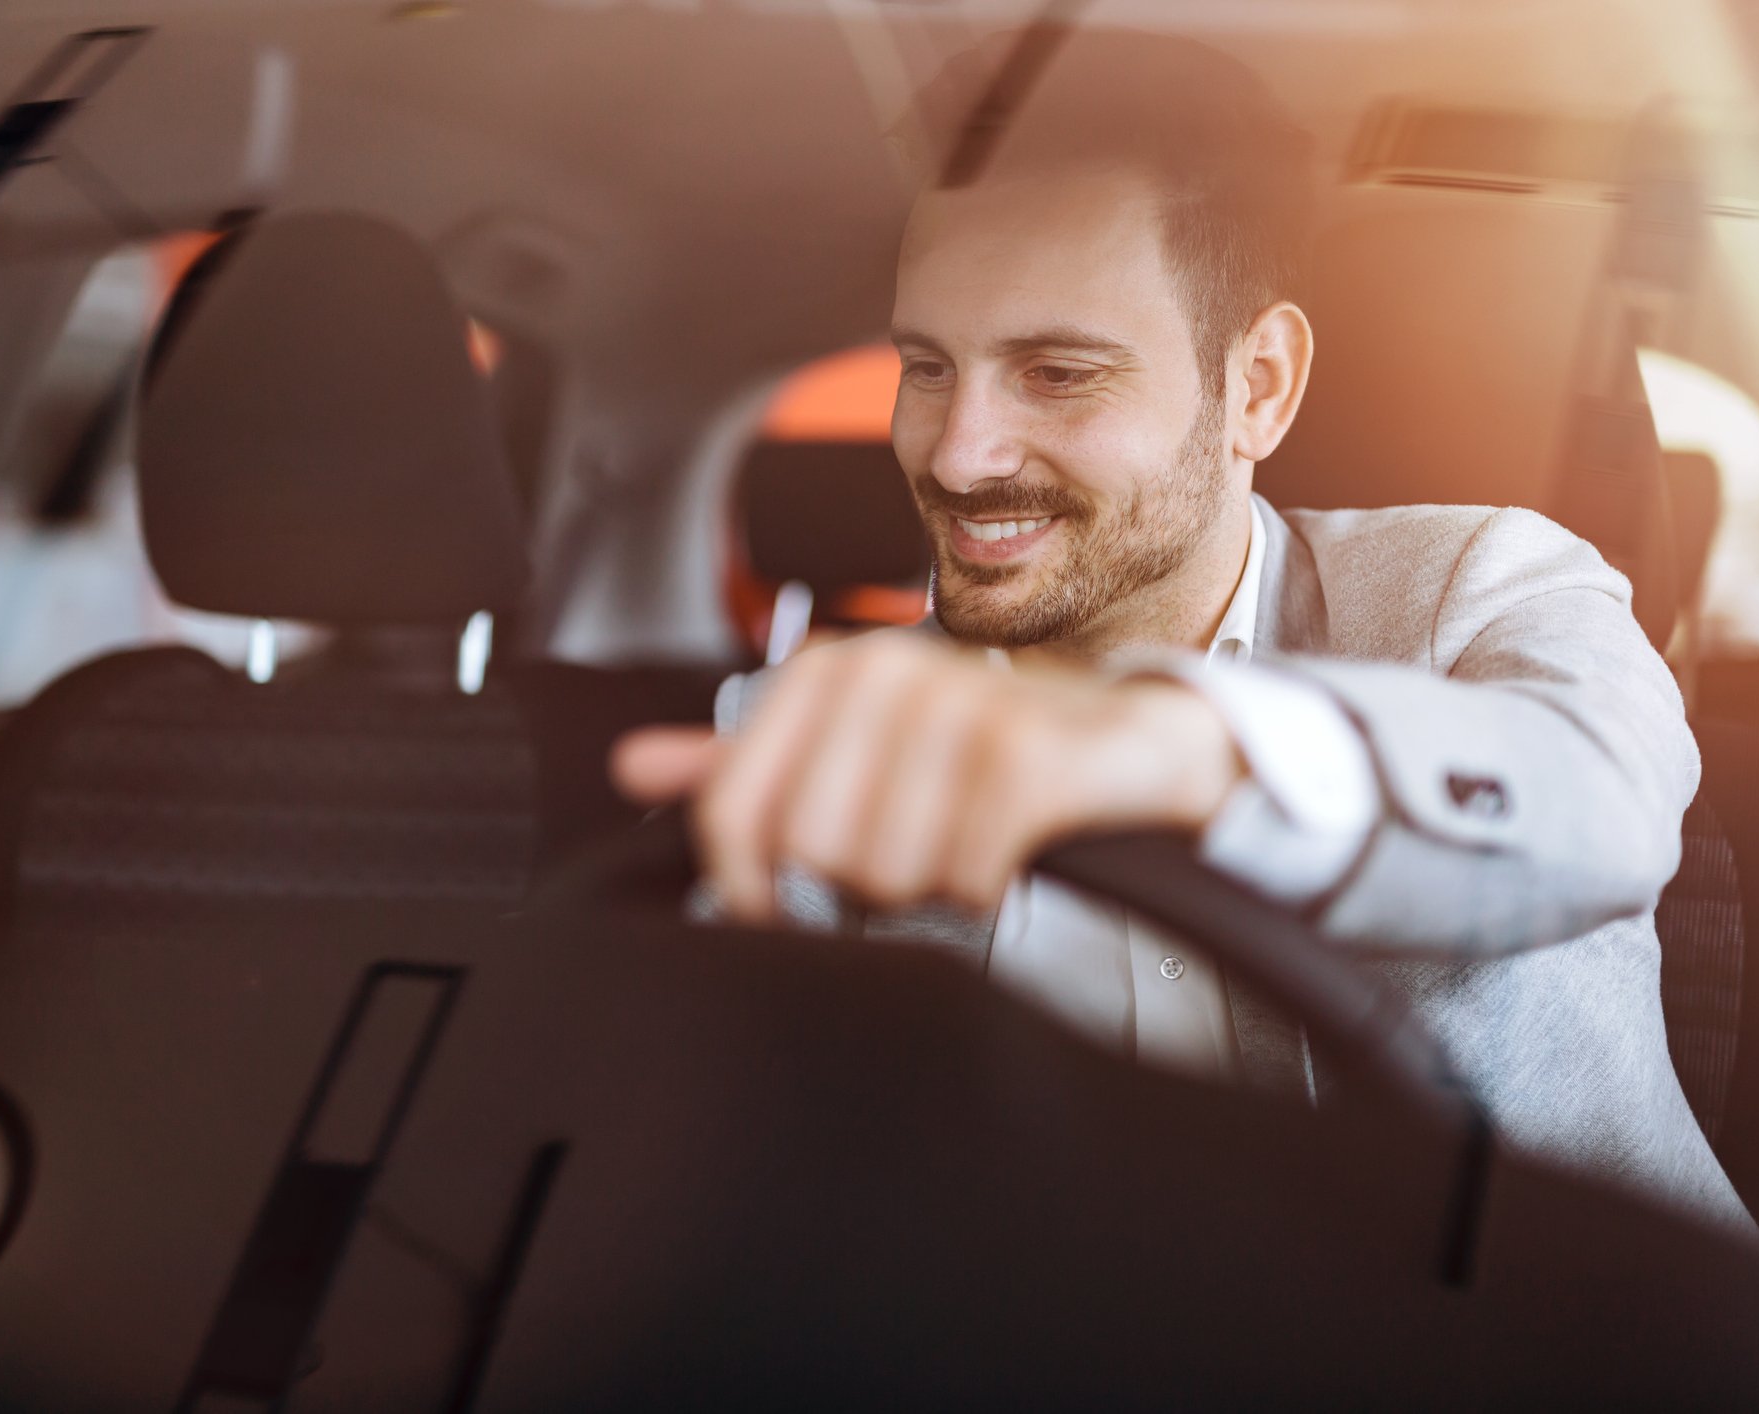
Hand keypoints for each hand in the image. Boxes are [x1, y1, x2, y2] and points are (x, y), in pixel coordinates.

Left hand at [611, 633, 1244, 921]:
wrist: (1130, 745)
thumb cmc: (981, 753)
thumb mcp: (856, 746)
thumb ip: (746, 760)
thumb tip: (629, 765)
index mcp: (828, 670)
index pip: (731, 814)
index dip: (747, 888)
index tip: (783, 908)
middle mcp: (886, 670)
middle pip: (809, 853)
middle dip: (862, 883)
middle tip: (914, 853)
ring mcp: (959, 705)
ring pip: (884, 871)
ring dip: (931, 887)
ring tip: (963, 845)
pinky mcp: (1026, 755)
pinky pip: (962, 875)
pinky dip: (985, 887)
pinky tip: (1009, 853)